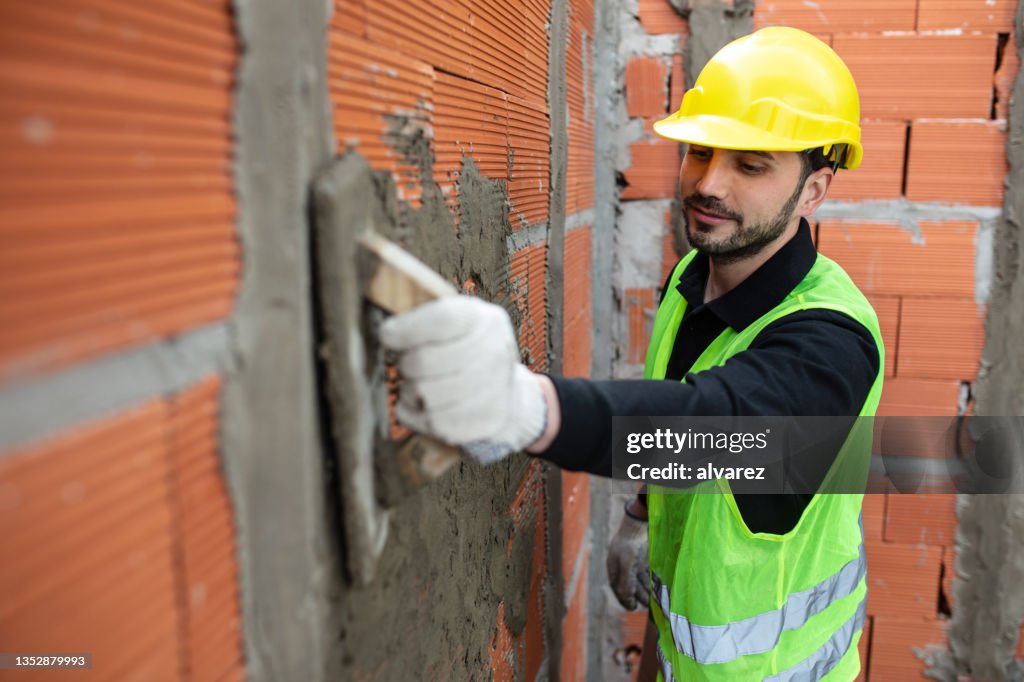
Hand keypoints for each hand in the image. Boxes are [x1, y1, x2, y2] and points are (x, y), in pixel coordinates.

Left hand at [379, 296, 547, 464]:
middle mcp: (495, 351)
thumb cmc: (464, 350)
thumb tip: (388, 333)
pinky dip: (420, 417)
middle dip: (406, 365)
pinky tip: (426, 408)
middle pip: (425, 361)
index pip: (443, 318)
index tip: (388, 334)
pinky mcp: (486, 421)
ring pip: (425, 395)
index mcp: (483, 319)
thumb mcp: (452, 323)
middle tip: (408, 366)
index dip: (408, 328)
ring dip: (411, 393)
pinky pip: (434, 423)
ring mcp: (495, 389)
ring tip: (418, 388)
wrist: (503, 391)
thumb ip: (423, 320)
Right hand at [607, 502, 649, 609]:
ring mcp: (633, 562)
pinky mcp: (643, 558)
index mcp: (613, 567)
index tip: (632, 607)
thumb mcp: (627, 564)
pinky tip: (656, 589)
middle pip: (629, 585)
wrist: (639, 523)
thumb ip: (626, 582)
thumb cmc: (630, 543)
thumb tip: (626, 599)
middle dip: (637, 596)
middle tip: (647, 606)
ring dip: (645, 591)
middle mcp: (622, 566)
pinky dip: (650, 582)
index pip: (617, 587)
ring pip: (639, 581)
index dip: (624, 598)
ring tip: (653, 601)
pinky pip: (646, 574)